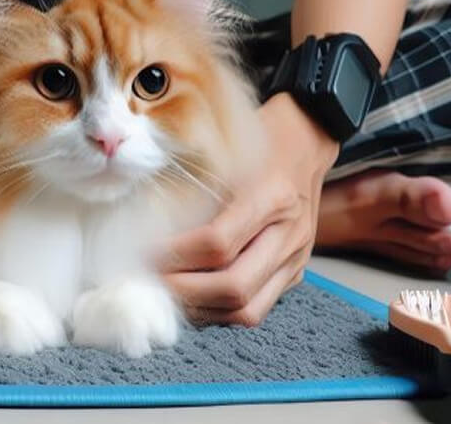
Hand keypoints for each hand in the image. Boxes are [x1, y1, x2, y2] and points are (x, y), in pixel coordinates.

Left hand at [161, 93, 336, 326]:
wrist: (307, 143)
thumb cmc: (262, 140)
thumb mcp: (227, 151)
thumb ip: (194, 188)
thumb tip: (144, 224)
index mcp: (273, 196)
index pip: (218, 243)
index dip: (174, 254)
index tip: (143, 252)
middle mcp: (291, 234)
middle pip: (235, 286)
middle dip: (183, 292)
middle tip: (148, 282)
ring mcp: (296, 259)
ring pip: (247, 309)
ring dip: (201, 309)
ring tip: (167, 294)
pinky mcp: (294, 274)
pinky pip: (256, 309)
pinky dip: (219, 311)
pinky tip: (194, 296)